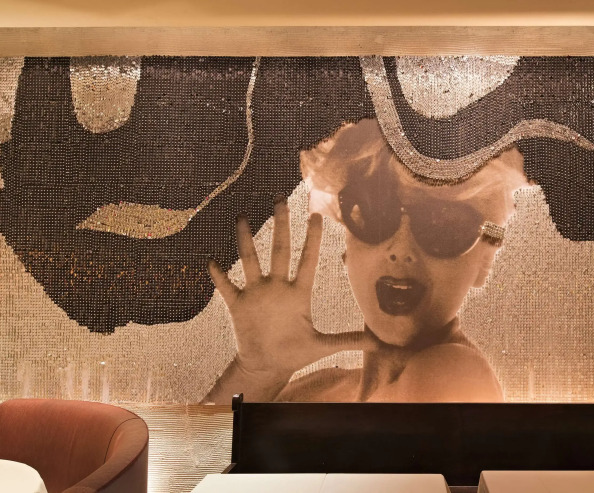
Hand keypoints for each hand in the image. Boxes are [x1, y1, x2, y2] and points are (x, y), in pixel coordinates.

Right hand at [203, 199, 375, 401]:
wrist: (267, 366)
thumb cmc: (295, 353)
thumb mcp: (323, 346)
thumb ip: (350, 341)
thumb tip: (382, 344)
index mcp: (299, 293)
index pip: (307, 260)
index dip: (312, 238)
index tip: (316, 215)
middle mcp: (277, 287)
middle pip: (279, 249)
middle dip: (280, 225)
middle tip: (280, 199)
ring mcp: (257, 294)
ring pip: (250, 260)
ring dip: (245, 240)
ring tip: (241, 216)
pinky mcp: (238, 306)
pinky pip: (226, 287)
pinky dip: (219, 276)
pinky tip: (211, 261)